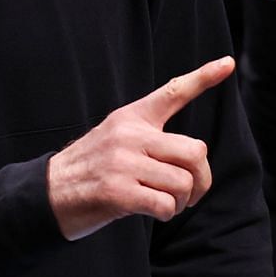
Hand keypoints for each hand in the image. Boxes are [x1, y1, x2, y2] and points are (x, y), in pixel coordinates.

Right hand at [47, 57, 234, 241]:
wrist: (48, 193)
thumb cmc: (91, 170)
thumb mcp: (115, 139)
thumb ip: (149, 140)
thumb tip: (194, 159)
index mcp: (131, 117)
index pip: (173, 91)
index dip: (203, 77)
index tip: (227, 63)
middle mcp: (129, 134)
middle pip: (195, 152)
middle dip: (201, 180)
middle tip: (189, 194)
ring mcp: (122, 162)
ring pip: (183, 182)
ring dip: (182, 202)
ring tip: (166, 203)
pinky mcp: (117, 191)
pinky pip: (165, 204)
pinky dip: (166, 213)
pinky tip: (152, 212)